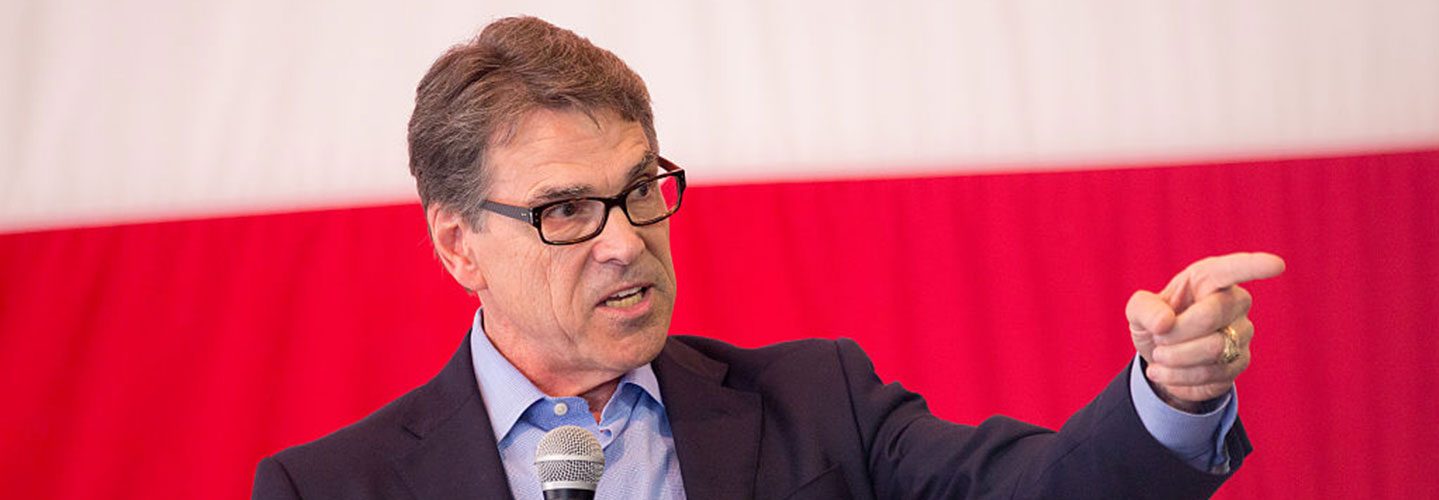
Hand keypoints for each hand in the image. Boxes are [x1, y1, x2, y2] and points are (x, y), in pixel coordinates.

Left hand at [1125, 252, 1285, 411]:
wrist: (1162, 357)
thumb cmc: (1156, 322)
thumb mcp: (1138, 311)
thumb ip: (1144, 309)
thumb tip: (1165, 323)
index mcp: (1209, 278)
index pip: (1234, 269)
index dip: (1255, 266)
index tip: (1276, 265)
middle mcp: (1234, 301)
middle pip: (1211, 315)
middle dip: (1175, 332)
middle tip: (1158, 338)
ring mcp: (1242, 332)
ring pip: (1214, 349)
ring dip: (1175, 357)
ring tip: (1160, 355)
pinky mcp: (1240, 362)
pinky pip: (1211, 373)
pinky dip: (1178, 376)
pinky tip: (1166, 371)